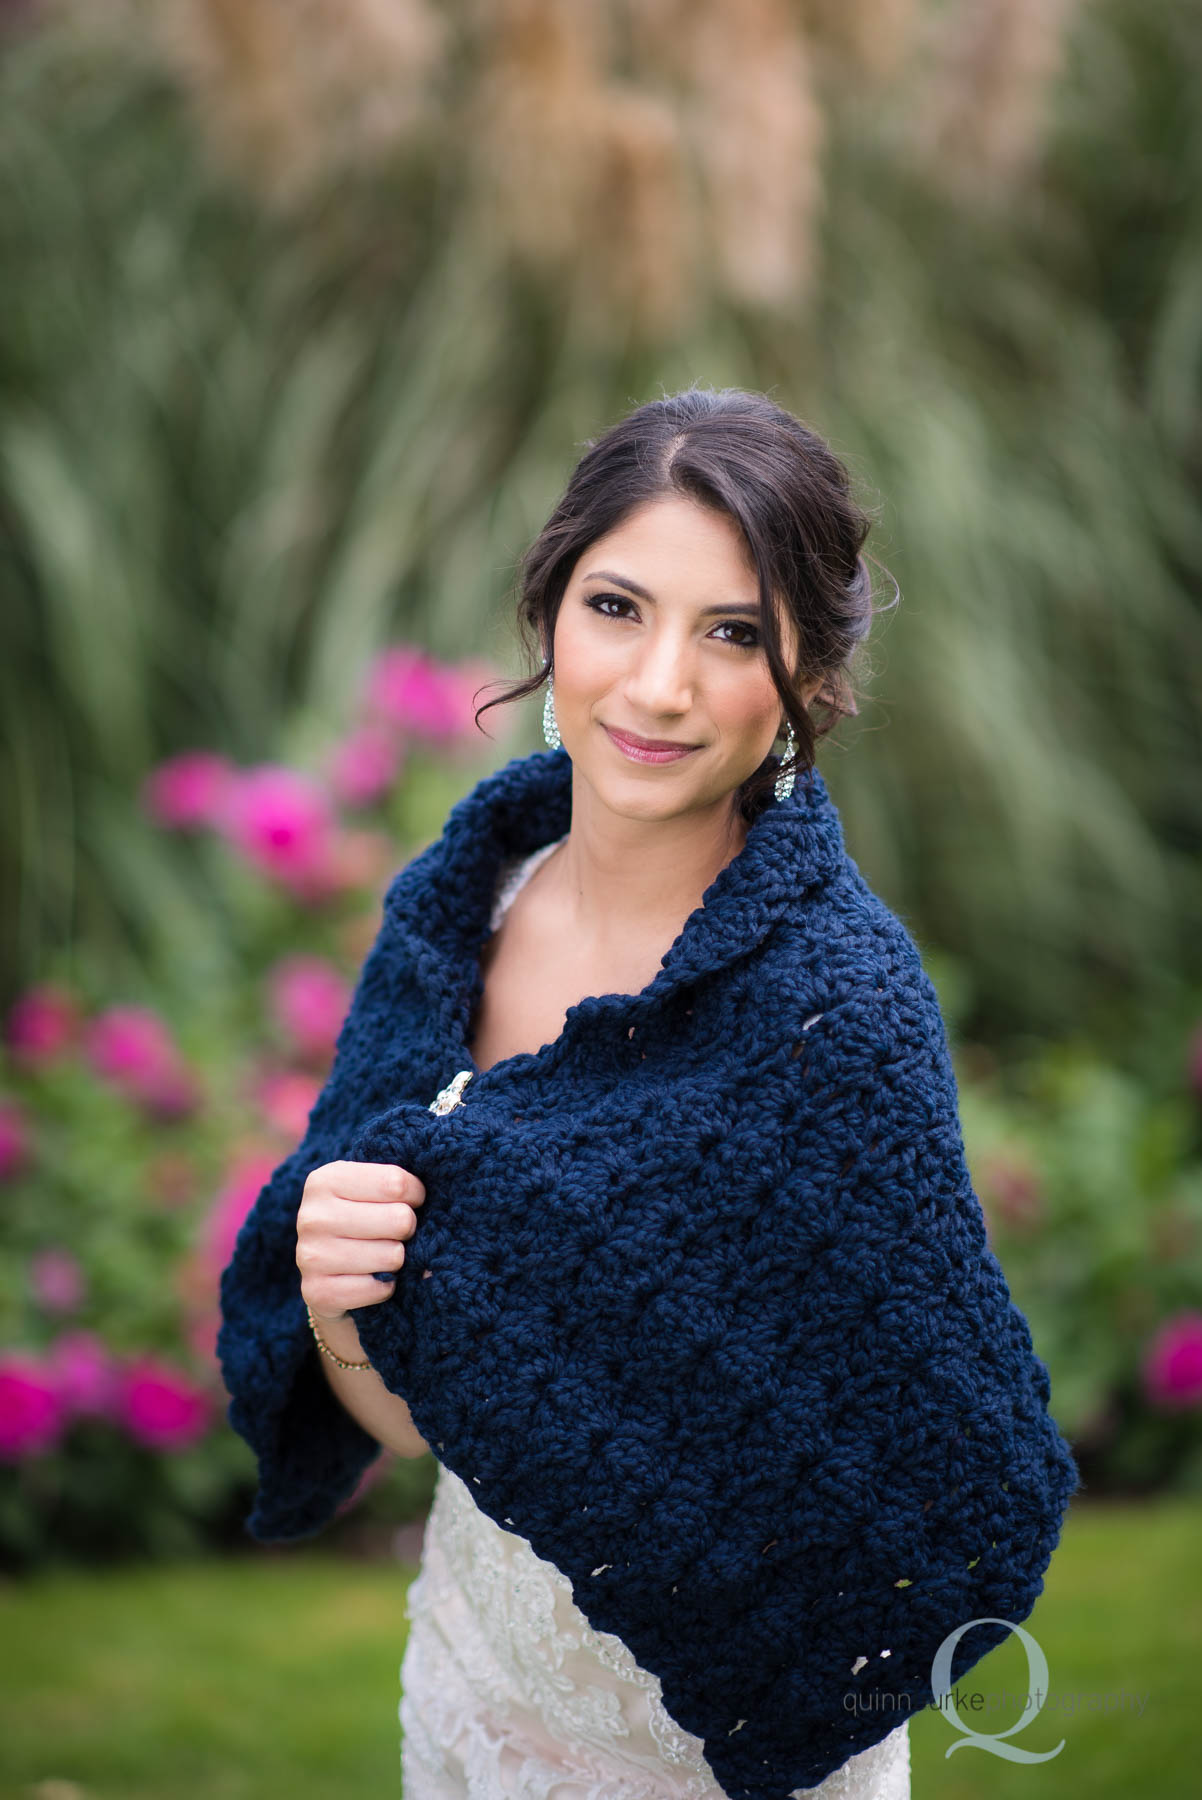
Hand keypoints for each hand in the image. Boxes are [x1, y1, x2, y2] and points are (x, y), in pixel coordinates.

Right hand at [296, 1160, 425, 1322]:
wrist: (324, 1274)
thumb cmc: (359, 1221)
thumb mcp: (369, 1190)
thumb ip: (397, 1183)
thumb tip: (441, 1198)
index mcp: (325, 1180)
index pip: (396, 1183)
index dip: (415, 1195)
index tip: (410, 1201)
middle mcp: (312, 1216)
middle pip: (399, 1219)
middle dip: (407, 1229)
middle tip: (395, 1233)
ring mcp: (311, 1255)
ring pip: (392, 1256)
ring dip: (396, 1260)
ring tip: (380, 1255)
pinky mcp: (317, 1292)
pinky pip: (380, 1288)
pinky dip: (384, 1286)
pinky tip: (370, 1278)